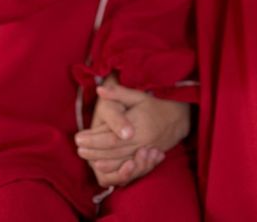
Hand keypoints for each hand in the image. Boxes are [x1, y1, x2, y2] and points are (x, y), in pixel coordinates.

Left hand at [76, 79, 190, 187]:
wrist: (179, 118)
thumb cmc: (156, 104)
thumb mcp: (139, 94)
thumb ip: (119, 93)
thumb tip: (100, 90)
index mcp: (138, 124)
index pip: (111, 135)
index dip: (94, 138)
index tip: (78, 137)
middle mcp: (141, 140)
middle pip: (113, 150)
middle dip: (93, 150)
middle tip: (77, 148)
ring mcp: (144, 151)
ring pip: (119, 160)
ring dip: (100, 159)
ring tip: (84, 156)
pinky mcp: (146, 158)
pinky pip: (127, 166)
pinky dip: (113, 168)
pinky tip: (101, 166)